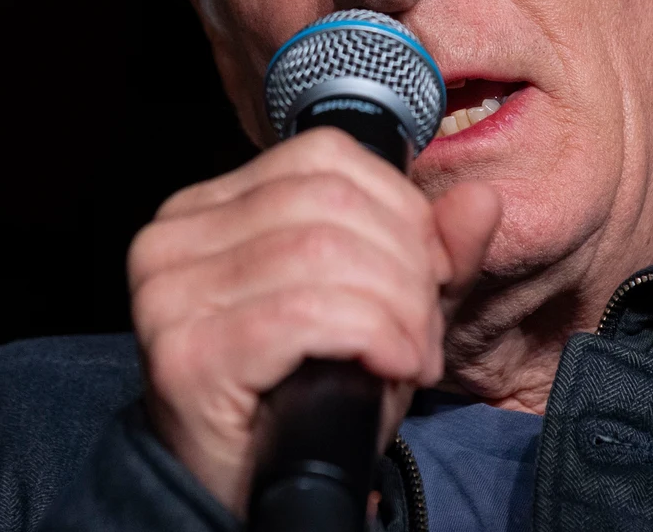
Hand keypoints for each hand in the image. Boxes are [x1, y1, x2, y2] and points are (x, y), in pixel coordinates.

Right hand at [127, 127, 500, 512]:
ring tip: (410, 357)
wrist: (249, 495)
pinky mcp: (187, 352)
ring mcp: (171, 294)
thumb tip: (481, 200)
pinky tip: (391, 368)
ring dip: (397, 309)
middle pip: (330, 202)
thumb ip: (433, 254)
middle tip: (423, 330)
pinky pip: (308, 312)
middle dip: (405, 266)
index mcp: (211, 206)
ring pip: (325, 253)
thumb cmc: (305, 397)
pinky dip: (373, 336)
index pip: (325, 157)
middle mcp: (174, 237)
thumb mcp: (382, 309)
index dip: (400, 209)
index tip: (429, 272)